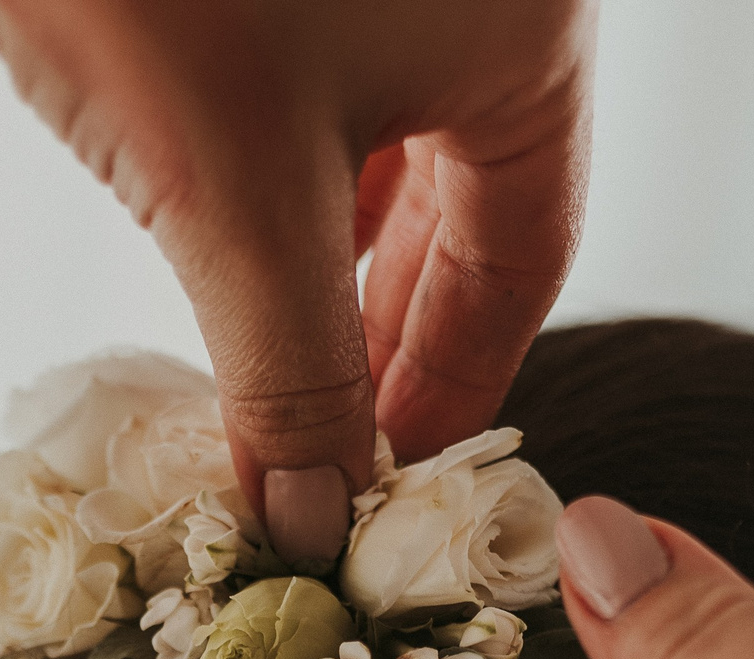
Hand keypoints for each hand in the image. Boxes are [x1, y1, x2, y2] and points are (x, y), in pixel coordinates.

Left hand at [0, 0, 591, 562]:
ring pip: (388, 143)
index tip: (390, 484)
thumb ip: (287, 369)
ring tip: (276, 379)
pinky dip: (280, 181)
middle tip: (331, 454)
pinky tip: (225, 243)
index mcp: (523, 36)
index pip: (528, 252)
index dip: (459, 383)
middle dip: (392, 335)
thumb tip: (309, 516)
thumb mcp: (234, 196)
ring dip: (331, 268)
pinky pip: (318, 83)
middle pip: (470, 199)